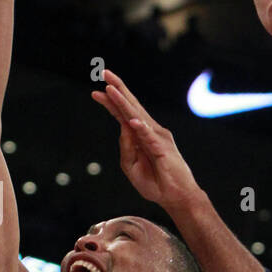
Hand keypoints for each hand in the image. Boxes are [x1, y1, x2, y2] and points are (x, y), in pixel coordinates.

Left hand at [92, 71, 199, 210]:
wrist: (176, 197)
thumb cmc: (155, 183)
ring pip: (137, 116)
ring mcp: (157, 138)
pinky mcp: (163, 149)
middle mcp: (150, 131)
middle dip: (118, 89)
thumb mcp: (131, 166)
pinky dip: (140, 128)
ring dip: (123, 102)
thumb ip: (126, 147)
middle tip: (104, 73)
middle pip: (131, 106)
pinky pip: (149, 136)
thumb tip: (123, 128)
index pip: (123, 115)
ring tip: (111, 89)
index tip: (95, 92)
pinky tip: (131, 120)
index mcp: (141, 135)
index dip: (111, 102)